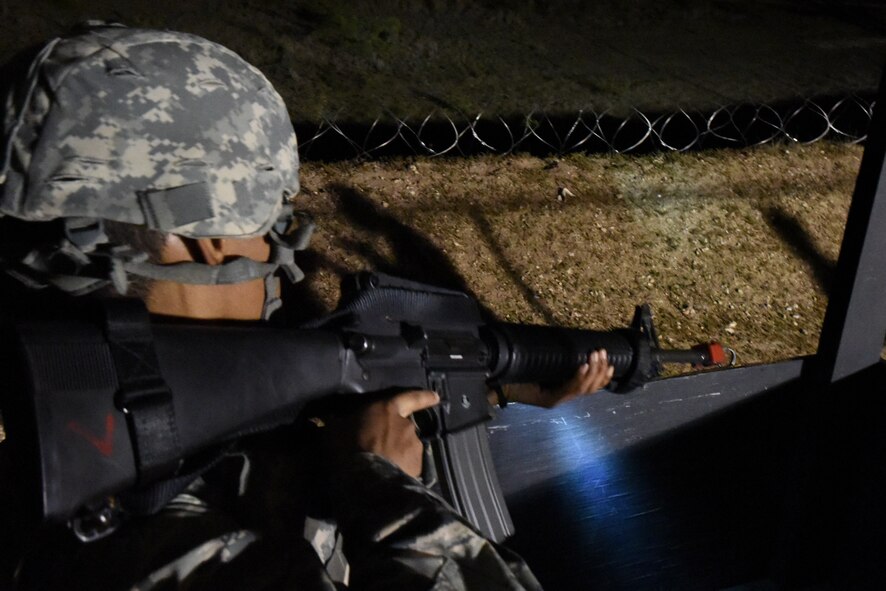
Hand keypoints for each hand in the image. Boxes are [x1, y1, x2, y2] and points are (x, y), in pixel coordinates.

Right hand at [322, 390, 439, 477]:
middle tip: (381, 447)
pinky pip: (410, 465)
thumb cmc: (348, 448)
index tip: (436, 397)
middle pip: (405, 427)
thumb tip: (330, 419)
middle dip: (396, 435)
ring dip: (399, 453)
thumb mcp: (335, 430)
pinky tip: (390, 477)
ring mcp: (414, 447)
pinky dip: (403, 468)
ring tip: (383, 465)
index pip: (410, 398)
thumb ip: (338, 422)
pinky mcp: (418, 468)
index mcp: (388, 410)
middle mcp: (406, 425)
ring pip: (408, 448)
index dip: (423, 397)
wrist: (366, 480)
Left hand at [501, 349, 613, 407]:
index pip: (590, 387)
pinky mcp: (549, 400)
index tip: (611, 363)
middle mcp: (563, 398)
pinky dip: (577, 377)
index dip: (603, 377)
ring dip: (591, 372)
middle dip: (599, 371)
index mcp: (564, 392)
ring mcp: (557, 400)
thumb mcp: (543, 366)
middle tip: (602, 353)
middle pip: (590, 389)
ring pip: (582, 389)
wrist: (500, 385)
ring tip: (594, 356)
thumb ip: (557, 362)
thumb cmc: (519, 374)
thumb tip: (571, 345)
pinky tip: (582, 366)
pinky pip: (568, 389)